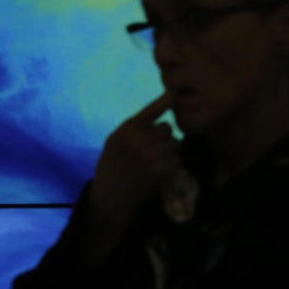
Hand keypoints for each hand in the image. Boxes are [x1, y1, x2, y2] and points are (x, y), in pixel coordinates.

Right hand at [91, 91, 178, 224]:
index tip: (174, 93)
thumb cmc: (112, 164)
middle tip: (153, 146)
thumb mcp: (114, 140)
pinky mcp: (162, 171)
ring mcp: (152, 156)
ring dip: (169, 150)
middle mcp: (139, 141)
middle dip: (163, 136)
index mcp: (126, 130)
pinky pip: (177, 159)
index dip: (164, 101)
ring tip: (155, 158)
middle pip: (168, 128)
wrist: (111, 195)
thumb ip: (134, 127)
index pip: (150, 111)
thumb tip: (158, 109)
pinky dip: (171, 164)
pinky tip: (159, 170)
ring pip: (175, 143)